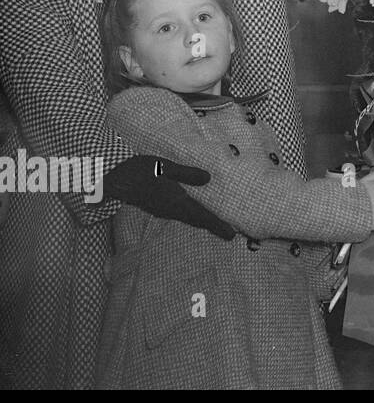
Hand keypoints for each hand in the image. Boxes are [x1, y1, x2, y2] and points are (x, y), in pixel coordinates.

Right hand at [103, 154, 235, 239]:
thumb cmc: (138, 170)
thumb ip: (186, 173)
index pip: (200, 215)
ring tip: (218, 224)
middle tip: (230, 233)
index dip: (217, 225)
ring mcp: (163, 210)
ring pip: (188, 218)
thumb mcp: (164, 167)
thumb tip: (207, 178)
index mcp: (174, 201)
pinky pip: (181, 214)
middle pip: (196, 220)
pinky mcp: (158, 206)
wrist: (112, 179)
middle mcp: (170, 210)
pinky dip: (193, 216)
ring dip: (203, 222)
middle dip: (213, 226)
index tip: (231, 235)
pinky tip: (197, 212)